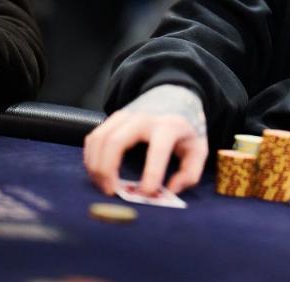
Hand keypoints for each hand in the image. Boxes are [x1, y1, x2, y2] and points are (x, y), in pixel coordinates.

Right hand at [84, 90, 208, 196]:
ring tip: (103, 185)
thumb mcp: (198, 149)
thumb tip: (169, 191)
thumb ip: (190, 173)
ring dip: (95, 166)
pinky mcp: (114, 117)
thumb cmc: (186, 127)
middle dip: (108, 170)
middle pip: (115, 141)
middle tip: (111, 192)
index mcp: (169, 126)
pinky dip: (91, 157)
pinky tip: (97, 172)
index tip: (146, 193)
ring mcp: (125, 115)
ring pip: (99, 139)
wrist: (176, 95)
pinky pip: (94, 137)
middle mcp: (144, 118)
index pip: (158, 150)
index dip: (151, 173)